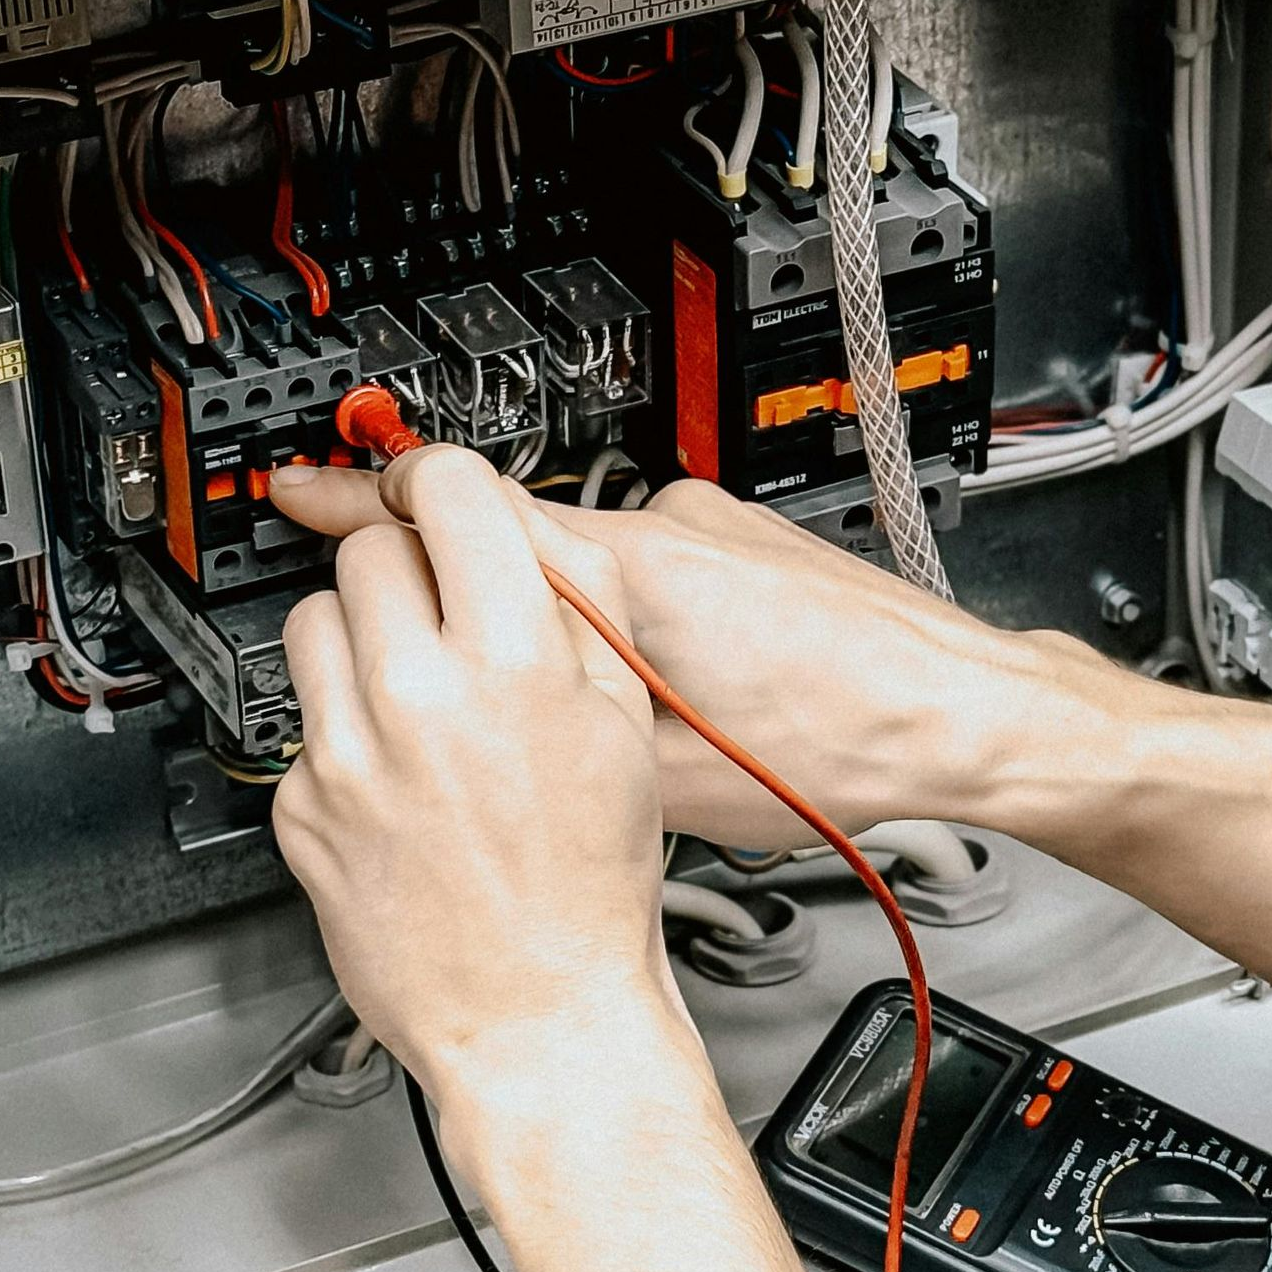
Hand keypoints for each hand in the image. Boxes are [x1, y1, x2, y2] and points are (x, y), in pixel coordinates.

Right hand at [273, 464, 1082, 847]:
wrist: (968, 723)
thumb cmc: (846, 754)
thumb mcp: (665, 782)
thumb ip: (564, 728)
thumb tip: (490, 721)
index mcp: (627, 577)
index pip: (461, 512)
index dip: (366, 503)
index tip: (304, 489)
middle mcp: (665, 528)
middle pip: (513, 535)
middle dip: (463, 586)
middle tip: (417, 626)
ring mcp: (710, 527)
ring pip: (589, 563)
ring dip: (564, 623)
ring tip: (592, 706)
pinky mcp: (747, 544)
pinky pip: (652, 570)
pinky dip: (632, 621)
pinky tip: (671, 691)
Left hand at [274, 449, 675, 1170]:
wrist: (539, 1016)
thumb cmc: (589, 891)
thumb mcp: (626, 726)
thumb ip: (576, 612)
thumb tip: (519, 537)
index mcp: (515, 662)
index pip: (448, 493)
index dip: (442, 483)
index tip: (435, 492)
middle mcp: (420, 698)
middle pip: (371, 550)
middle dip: (407, 570)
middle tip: (440, 616)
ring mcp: (348, 753)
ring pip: (318, 621)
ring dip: (360, 638)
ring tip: (411, 693)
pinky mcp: (300, 807)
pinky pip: (304, 722)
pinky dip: (344, 733)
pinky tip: (399, 779)